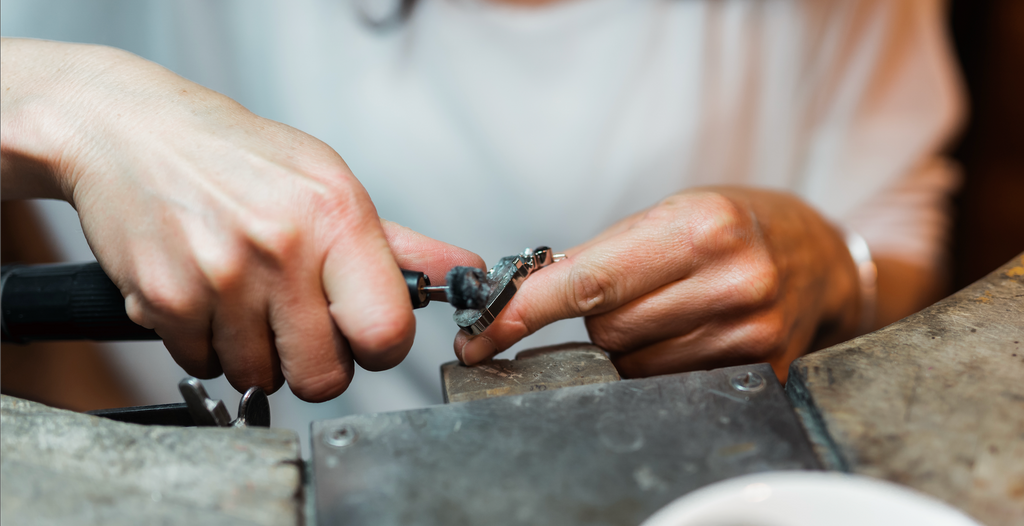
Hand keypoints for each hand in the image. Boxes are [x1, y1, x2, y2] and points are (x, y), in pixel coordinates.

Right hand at [1, 39, 482, 399]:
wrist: (130, 132)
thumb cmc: (236, 156)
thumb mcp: (328, 182)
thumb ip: (397, 244)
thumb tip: (462, 274)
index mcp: (335, 217)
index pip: (386, 333)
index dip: (379, 347)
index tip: (365, 335)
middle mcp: (280, 249)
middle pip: (323, 377)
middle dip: (317, 363)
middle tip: (301, 323)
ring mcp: (219, 278)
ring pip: (261, 378)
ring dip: (258, 352)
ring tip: (246, 297)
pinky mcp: (165, 300)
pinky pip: (205, 365)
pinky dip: (207, 344)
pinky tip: (206, 295)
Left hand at [454, 188, 860, 379]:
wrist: (818, 254)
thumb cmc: (737, 225)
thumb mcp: (671, 212)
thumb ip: (601, 254)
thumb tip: (525, 295)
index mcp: (700, 228)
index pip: (589, 282)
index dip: (526, 310)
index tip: (484, 331)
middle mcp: (730, 280)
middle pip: (608, 330)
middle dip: (600, 316)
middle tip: (634, 290)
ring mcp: (749, 332)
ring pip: (633, 364)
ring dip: (631, 344)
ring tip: (673, 308)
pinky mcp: (759, 369)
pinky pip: (670, 383)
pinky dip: (661, 362)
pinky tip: (690, 332)